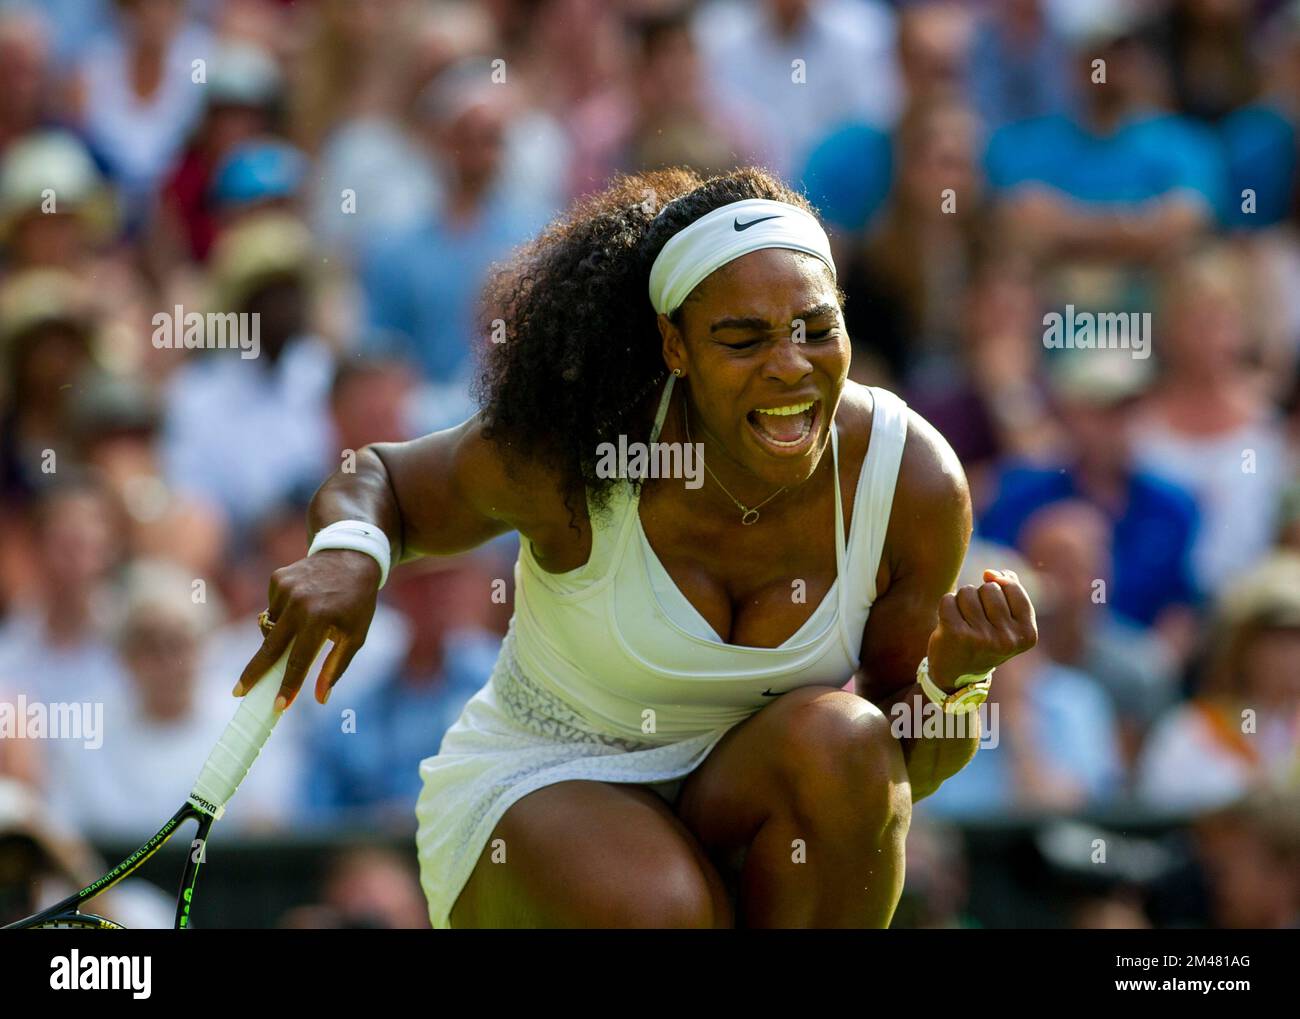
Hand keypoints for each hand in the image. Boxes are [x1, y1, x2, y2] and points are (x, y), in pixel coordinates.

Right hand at [234, 549, 380, 710]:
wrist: (351, 556)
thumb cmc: (357, 602)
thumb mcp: (356, 635)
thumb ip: (336, 666)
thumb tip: (320, 698)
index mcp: (321, 618)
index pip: (299, 660)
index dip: (288, 685)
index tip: (278, 706)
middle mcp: (299, 603)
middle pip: (270, 647)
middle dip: (254, 672)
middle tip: (239, 692)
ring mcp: (285, 588)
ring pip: (271, 628)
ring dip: (281, 636)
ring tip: (305, 624)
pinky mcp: (277, 579)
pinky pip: (273, 608)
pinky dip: (283, 614)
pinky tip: (302, 603)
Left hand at [927, 569, 1036, 690]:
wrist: (956, 673)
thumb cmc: (984, 639)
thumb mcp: (1006, 620)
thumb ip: (1009, 590)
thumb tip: (991, 573)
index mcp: (1027, 634)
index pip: (1012, 587)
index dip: (998, 590)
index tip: (993, 612)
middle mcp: (1007, 639)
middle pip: (989, 588)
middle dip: (979, 596)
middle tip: (976, 620)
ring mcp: (982, 638)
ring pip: (968, 591)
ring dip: (961, 601)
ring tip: (963, 621)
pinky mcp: (956, 635)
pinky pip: (948, 599)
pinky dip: (946, 606)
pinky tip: (948, 623)